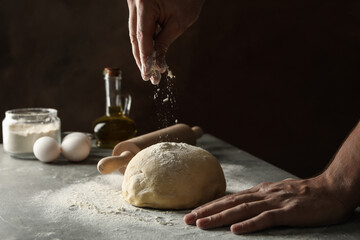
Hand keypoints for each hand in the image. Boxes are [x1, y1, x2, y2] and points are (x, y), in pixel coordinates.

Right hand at [127, 0, 203, 83]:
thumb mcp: (179, 23)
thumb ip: (164, 43)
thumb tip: (157, 65)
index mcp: (144, 4)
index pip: (142, 37)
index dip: (144, 58)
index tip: (147, 74)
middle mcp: (134, 2)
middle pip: (135, 37)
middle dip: (142, 58)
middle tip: (148, 77)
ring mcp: (134, 3)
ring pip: (136, 33)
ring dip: (143, 52)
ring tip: (151, 70)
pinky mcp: (138, 6)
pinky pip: (139, 27)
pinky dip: (145, 41)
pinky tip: (151, 56)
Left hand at [184, 176, 353, 233]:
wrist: (331, 190)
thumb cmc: (304, 194)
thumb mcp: (277, 194)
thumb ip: (260, 199)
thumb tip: (242, 204)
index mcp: (259, 192)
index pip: (229, 199)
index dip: (210, 206)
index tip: (193, 213)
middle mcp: (262, 194)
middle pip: (230, 203)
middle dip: (207, 211)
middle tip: (187, 220)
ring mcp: (274, 202)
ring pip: (242, 210)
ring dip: (220, 217)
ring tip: (202, 224)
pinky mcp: (288, 211)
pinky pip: (266, 219)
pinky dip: (250, 224)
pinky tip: (236, 230)